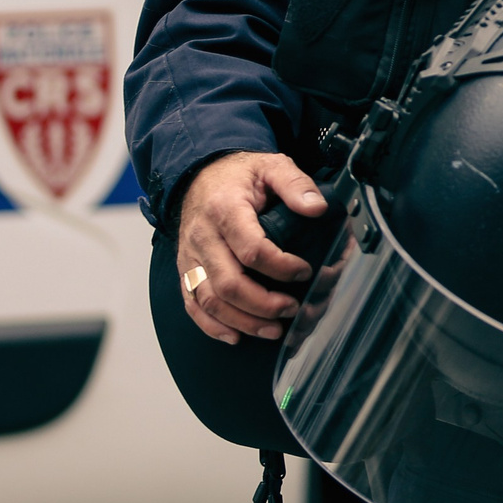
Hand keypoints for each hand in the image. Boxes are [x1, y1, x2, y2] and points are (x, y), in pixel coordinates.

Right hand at [174, 151, 329, 343]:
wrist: (199, 175)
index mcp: (225, 210)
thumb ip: (296, 183)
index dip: (280, 267)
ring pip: (210, 300)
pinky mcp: (186, 270)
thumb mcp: (271, 166)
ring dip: (242, 321)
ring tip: (273, 329)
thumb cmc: (238, 175)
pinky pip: (192, 304)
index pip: (251, 249)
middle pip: (228, 283)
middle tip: (292, 308)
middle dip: (263, 304)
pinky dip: (211, 326)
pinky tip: (235, 335)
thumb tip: (317, 208)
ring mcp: (191, 256)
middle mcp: (202, 236)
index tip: (304, 271)